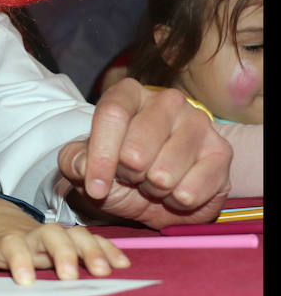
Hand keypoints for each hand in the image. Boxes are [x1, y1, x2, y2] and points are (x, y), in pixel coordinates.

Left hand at [0, 196, 128, 284]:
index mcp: (4, 238)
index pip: (11, 246)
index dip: (18, 259)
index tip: (24, 279)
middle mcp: (31, 234)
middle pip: (50, 235)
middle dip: (61, 253)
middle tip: (69, 275)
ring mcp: (51, 235)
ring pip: (74, 236)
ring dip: (90, 251)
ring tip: (104, 272)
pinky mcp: (68, 239)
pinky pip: (92, 240)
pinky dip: (108, 250)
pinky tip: (123, 265)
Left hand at [58, 79, 231, 228]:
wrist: (155, 196)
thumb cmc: (118, 172)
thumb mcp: (85, 166)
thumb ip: (73, 161)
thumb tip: (82, 164)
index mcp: (129, 94)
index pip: (112, 115)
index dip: (100, 156)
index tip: (94, 187)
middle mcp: (167, 101)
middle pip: (136, 149)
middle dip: (127, 175)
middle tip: (130, 175)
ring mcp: (198, 123)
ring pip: (163, 174)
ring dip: (152, 189)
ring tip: (152, 181)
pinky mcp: (221, 152)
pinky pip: (189, 191)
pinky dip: (176, 201)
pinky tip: (174, 191)